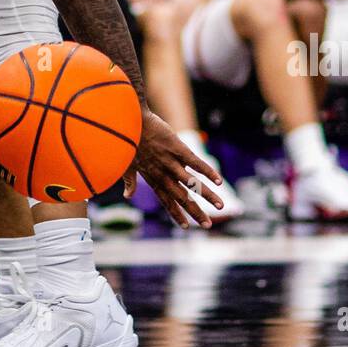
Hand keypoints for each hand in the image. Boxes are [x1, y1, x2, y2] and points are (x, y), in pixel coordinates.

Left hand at [124, 109, 222, 229]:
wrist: (128, 120)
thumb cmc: (127, 142)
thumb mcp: (127, 165)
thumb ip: (130, 182)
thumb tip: (127, 196)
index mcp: (153, 178)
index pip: (166, 201)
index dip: (176, 214)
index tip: (186, 227)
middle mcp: (163, 173)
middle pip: (182, 197)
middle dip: (196, 212)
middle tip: (208, 226)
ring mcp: (171, 161)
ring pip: (192, 183)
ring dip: (207, 195)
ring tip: (220, 206)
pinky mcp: (177, 148)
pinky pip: (195, 162)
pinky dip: (207, 171)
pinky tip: (218, 181)